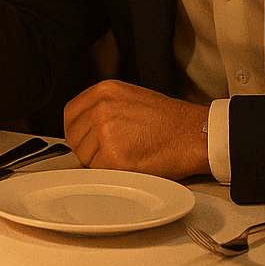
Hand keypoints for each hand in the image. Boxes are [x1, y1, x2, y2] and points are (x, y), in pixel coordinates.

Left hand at [62, 80, 210, 179]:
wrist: (194, 134)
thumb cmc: (170, 121)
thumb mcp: (130, 99)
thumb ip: (103, 109)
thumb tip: (84, 131)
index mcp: (104, 91)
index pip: (70, 114)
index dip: (76, 132)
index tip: (84, 140)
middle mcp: (101, 108)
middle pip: (74, 138)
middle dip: (89, 150)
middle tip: (113, 151)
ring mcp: (106, 132)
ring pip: (84, 158)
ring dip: (100, 163)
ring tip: (127, 155)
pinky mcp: (115, 157)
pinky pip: (98, 172)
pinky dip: (111, 174)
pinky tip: (130, 165)